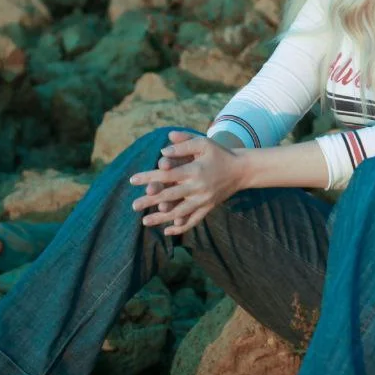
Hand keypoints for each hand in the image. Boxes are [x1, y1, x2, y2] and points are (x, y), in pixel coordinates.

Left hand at [129, 130, 245, 235]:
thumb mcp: (203, 143)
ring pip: (179, 212)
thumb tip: (162, 151)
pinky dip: (181, 227)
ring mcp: (203, 200)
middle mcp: (198, 187)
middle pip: (169, 196)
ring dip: (161, 218)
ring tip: (144, 222)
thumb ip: (183, 144)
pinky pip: (193, 220)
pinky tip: (167, 230)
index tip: (133, 180)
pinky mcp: (208, 207)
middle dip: (150, 201)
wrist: (241, 170)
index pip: (167, 174)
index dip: (149, 177)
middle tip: (133, 206)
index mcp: (195, 170)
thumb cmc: (219, 154)